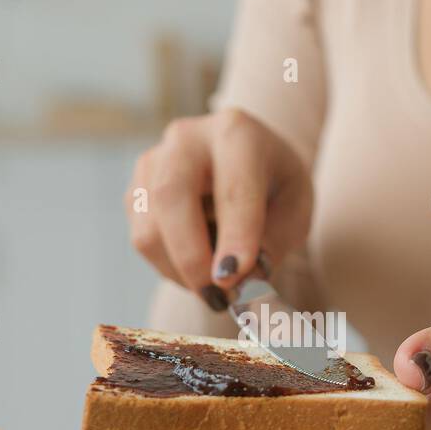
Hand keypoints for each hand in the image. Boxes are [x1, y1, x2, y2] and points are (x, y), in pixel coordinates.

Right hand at [124, 108, 312, 310]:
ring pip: (150, 229)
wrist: (243, 163)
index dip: (234, 235)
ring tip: (218, 286)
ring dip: (183, 272)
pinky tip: (200, 265)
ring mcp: (152, 163)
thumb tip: (243, 280)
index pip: (233, 187)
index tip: (235, 278)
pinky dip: (172, 268)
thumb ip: (275, 241)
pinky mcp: (135, 192)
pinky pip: (143, 242)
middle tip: (217, 297)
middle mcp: (186, 139)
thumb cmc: (273, 186)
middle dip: (192, 257)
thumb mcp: (295, 208)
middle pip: (171, 197)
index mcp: (236, 133)